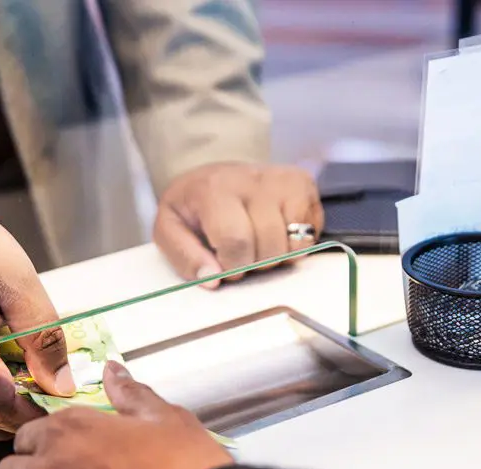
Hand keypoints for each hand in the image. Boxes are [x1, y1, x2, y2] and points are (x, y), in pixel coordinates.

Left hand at [154, 162, 323, 287]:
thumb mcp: (170, 229)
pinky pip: (310, 235)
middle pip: (269, 249)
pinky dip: (293, 245)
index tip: (223, 263)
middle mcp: (253, 180)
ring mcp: (283, 181)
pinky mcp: (304, 185)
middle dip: (254, 264)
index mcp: (215, 189)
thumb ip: (185, 257)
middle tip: (239, 253)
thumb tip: (213, 279)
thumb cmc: (193, 207)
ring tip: (256, 243)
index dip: (232, 265)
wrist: (214, 176)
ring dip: (275, 256)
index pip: (236, 242)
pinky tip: (274, 232)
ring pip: (293, 246)